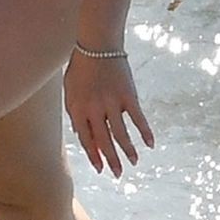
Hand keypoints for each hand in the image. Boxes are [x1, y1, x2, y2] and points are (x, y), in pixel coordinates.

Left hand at [64, 53, 154, 176]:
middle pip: (103, 140)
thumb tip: (80, 133)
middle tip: (117, 174)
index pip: (85, 138)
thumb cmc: (81, 68)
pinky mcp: (128, 96)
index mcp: (77, 109)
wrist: (97, 45)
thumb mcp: (70, 90)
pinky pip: (138, 118)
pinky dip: (145, 132)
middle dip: (110, 159)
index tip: (100, 168)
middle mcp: (94, 109)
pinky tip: (150, 144)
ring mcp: (112, 103)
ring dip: (128, 150)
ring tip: (133, 162)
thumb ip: (75, 112)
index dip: (93, 154)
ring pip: (120, 133)